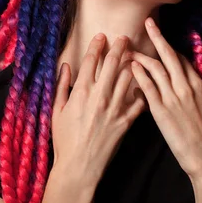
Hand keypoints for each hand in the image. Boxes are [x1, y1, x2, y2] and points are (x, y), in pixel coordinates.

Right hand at [51, 34, 146, 186]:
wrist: (79, 166)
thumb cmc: (64, 140)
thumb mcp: (56, 111)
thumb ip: (61, 86)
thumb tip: (66, 66)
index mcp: (81, 92)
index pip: (90, 61)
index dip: (97, 45)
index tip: (102, 36)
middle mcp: (100, 96)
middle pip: (112, 64)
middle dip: (119, 47)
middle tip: (124, 37)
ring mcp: (115, 108)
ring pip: (128, 78)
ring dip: (133, 63)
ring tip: (137, 55)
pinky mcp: (126, 121)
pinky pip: (139, 101)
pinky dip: (143, 90)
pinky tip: (145, 83)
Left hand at [129, 18, 201, 184]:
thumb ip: (191, 91)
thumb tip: (180, 82)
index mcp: (198, 84)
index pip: (183, 59)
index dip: (170, 48)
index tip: (160, 39)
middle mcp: (187, 86)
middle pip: (170, 55)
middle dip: (158, 37)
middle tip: (147, 22)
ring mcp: (174, 97)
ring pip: (157, 68)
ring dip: (142, 55)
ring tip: (129, 48)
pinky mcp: (162, 109)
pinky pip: (149, 86)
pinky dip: (139, 74)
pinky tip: (131, 67)